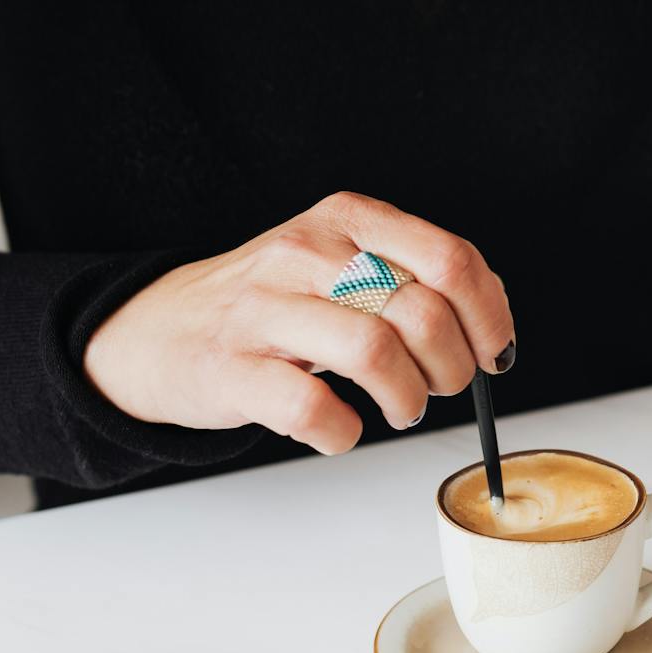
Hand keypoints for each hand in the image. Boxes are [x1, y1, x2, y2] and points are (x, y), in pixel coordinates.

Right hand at [84, 192, 515, 453]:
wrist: (158, 330)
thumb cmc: (271, 306)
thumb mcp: (340, 263)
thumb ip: (411, 278)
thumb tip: (488, 323)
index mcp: (346, 221)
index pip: (450, 260)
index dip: (489, 317)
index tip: (493, 354)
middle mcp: (306, 254)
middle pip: (423, 312)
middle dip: (451, 368)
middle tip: (435, 387)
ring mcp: (264, 310)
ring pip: (375, 352)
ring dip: (406, 399)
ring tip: (398, 408)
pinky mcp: (233, 369)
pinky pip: (313, 407)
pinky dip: (343, 432)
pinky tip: (340, 428)